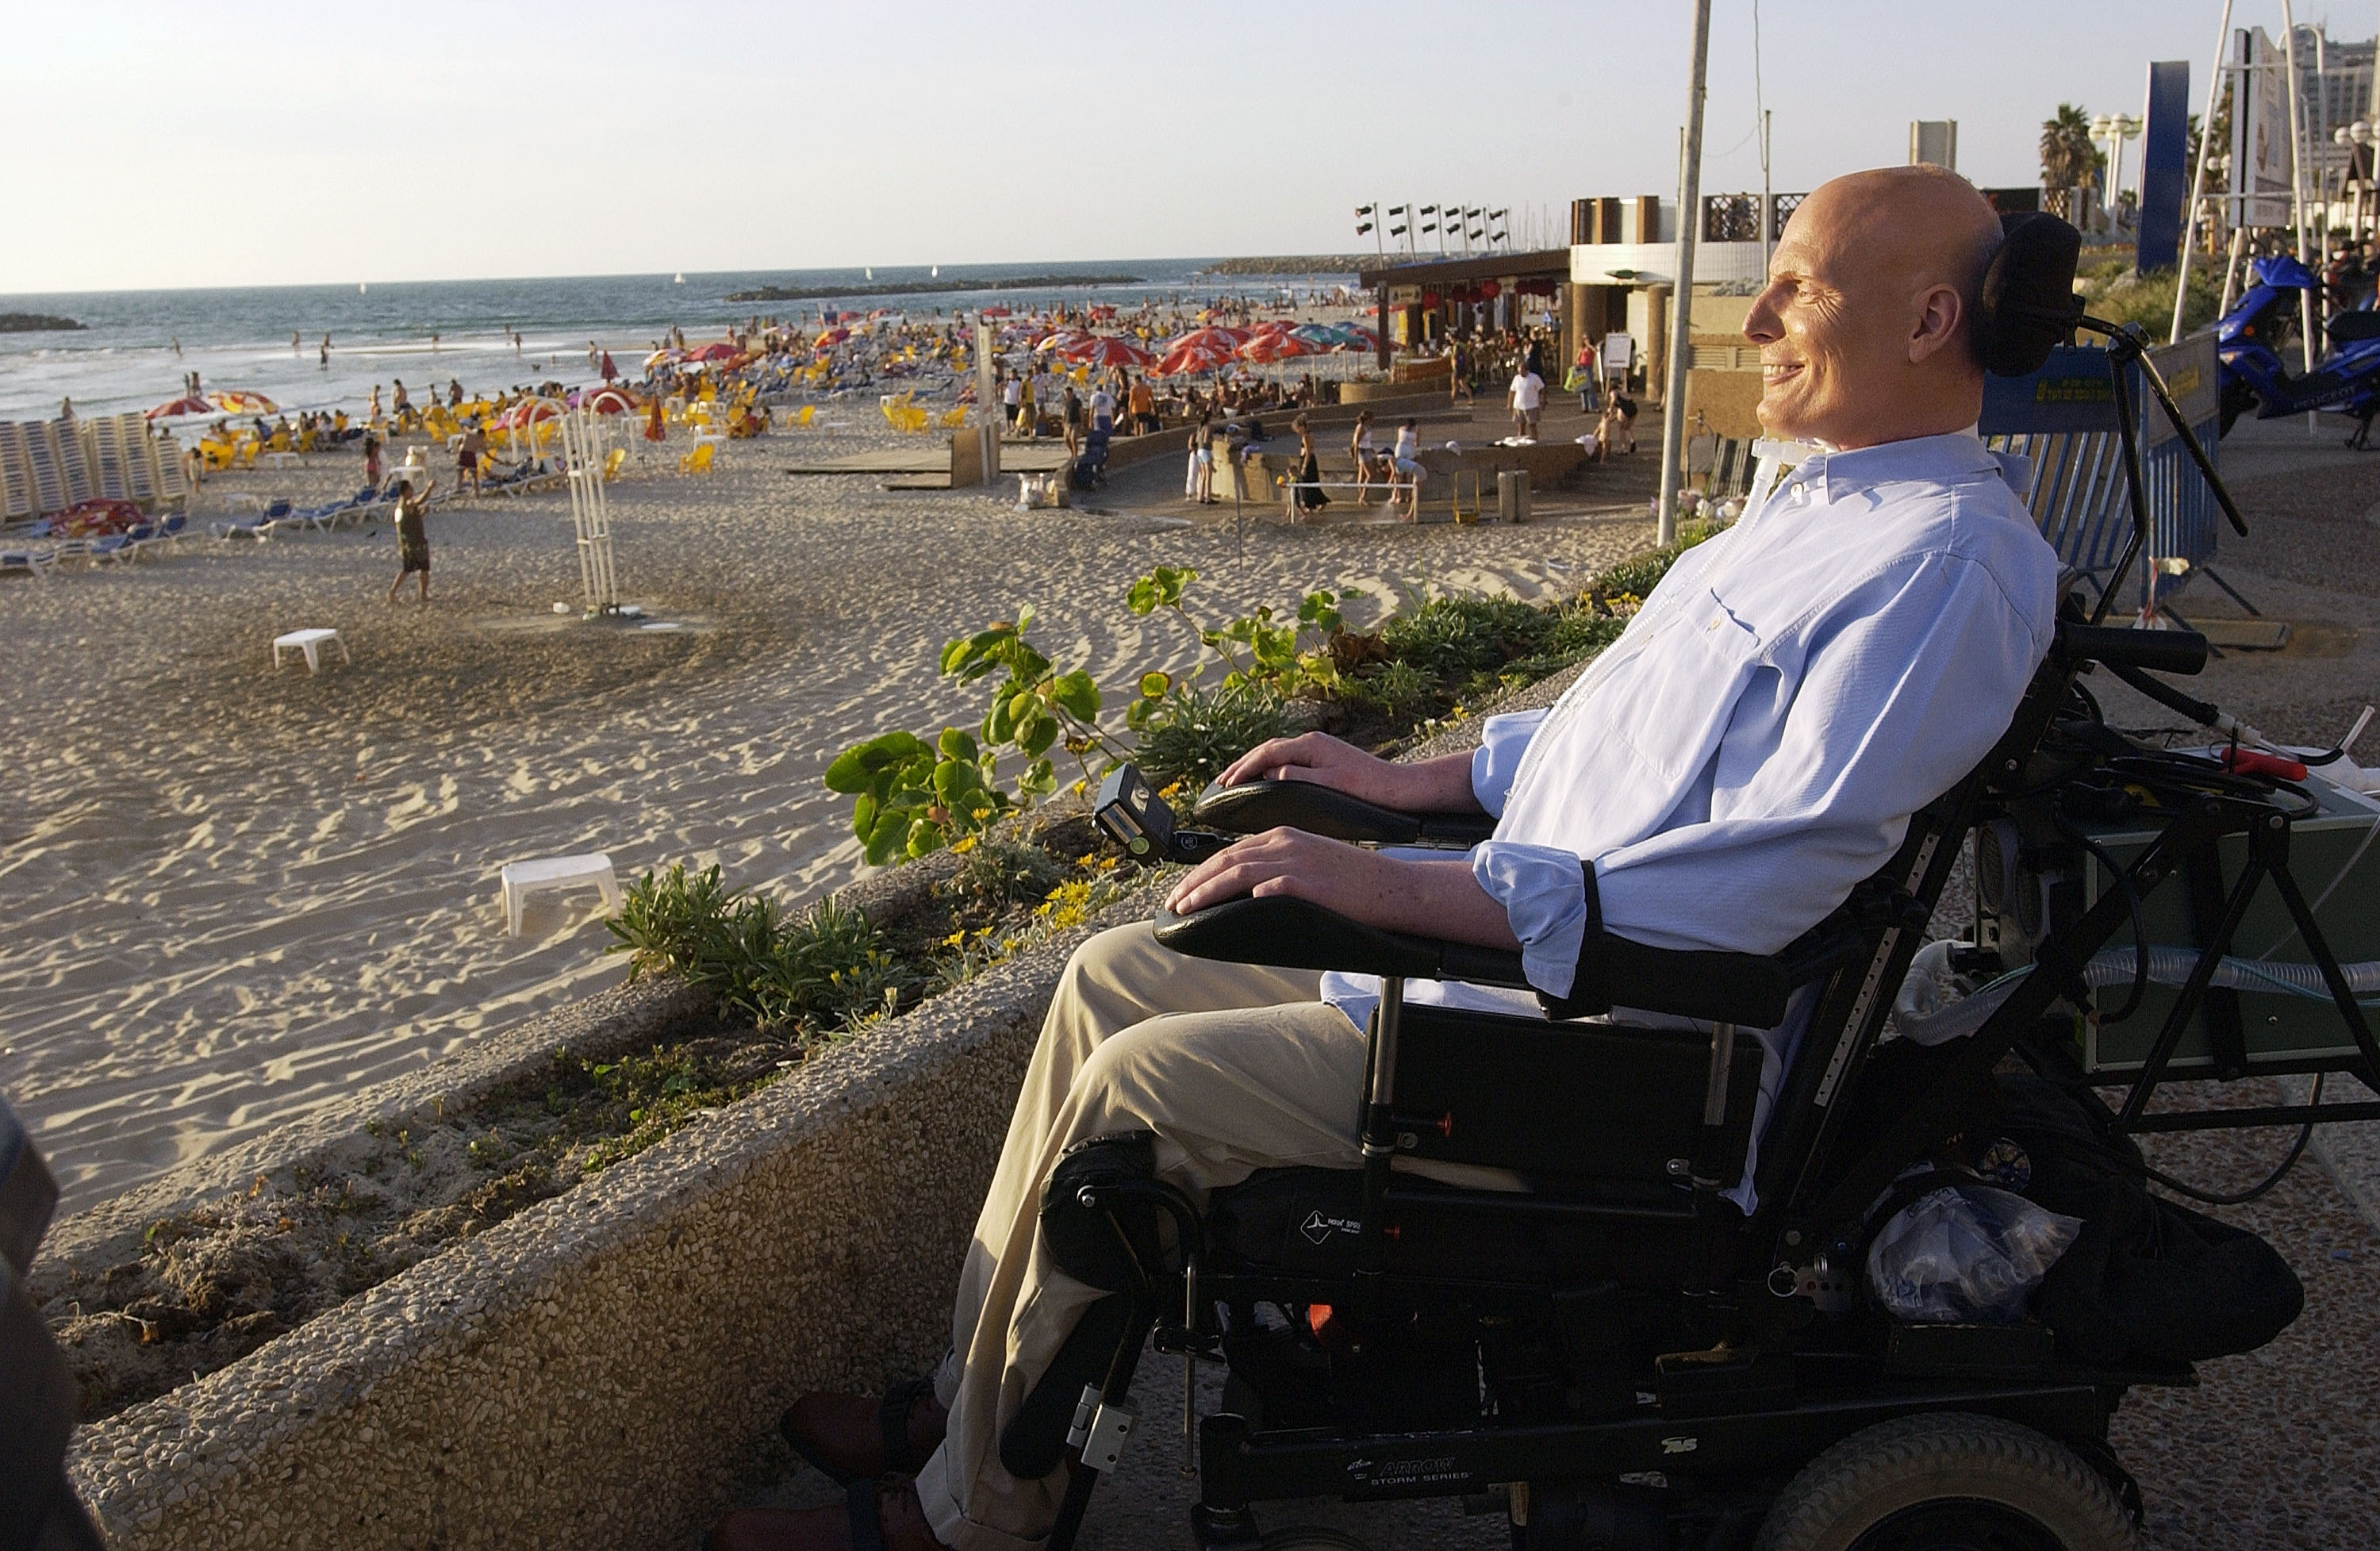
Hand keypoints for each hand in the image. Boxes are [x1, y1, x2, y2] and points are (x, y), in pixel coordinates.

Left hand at [1165, 826, 1387, 918]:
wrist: (1392, 885)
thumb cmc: (1353, 881)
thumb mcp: (1310, 862)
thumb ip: (1278, 868)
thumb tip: (1247, 890)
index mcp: (1283, 835)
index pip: (1230, 852)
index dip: (1200, 872)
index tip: (1182, 890)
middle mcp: (1285, 842)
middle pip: (1225, 859)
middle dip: (1192, 882)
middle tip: (1171, 902)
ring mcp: (1297, 861)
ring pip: (1236, 872)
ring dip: (1204, 891)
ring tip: (1183, 908)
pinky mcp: (1310, 883)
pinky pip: (1270, 887)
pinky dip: (1245, 894)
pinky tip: (1226, 908)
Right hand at [1218, 732, 1408, 806]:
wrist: (1398, 787)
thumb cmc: (1368, 789)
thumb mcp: (1330, 785)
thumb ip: (1298, 777)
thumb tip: (1271, 774)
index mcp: (1311, 745)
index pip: (1267, 754)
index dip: (1244, 769)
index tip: (1226, 784)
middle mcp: (1312, 741)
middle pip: (1267, 749)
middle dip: (1242, 764)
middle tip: (1221, 782)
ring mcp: (1317, 747)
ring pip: (1276, 752)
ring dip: (1254, 764)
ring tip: (1236, 779)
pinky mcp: (1323, 756)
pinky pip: (1287, 758)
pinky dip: (1269, 766)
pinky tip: (1265, 778)